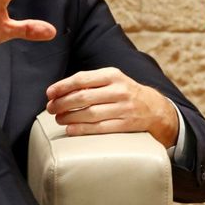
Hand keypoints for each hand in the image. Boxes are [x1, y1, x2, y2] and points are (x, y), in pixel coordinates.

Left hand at [46, 67, 179, 146]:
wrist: (154, 108)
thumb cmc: (125, 93)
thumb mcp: (113, 80)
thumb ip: (90, 83)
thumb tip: (60, 91)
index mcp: (113, 75)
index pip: (82, 79)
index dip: (62, 87)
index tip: (49, 94)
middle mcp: (119, 90)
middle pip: (83, 97)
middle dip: (62, 103)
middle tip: (51, 109)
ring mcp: (124, 108)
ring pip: (89, 113)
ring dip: (69, 117)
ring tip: (58, 118)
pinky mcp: (126, 124)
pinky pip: (100, 128)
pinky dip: (82, 129)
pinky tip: (70, 129)